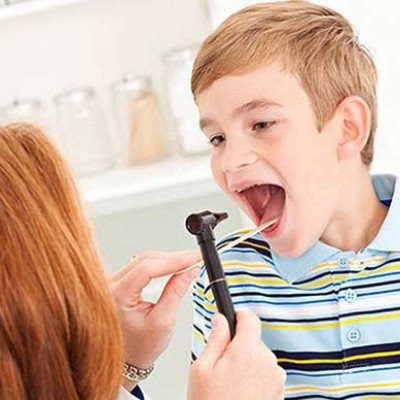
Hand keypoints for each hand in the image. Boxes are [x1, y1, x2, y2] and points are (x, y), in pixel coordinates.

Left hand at [108, 250, 199, 388]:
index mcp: (117, 296)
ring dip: (168, 259)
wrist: (127, 358)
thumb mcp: (163, 322)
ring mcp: (112, 281)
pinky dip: (159, 264)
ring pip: (144, 259)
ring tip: (188, 262)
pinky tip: (173, 265)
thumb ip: (176, 292)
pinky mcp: (119, 281)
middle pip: (146, 260)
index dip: (174, 260)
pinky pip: (140, 265)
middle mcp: (109, 285)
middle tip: (195, 258)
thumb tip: (190, 269)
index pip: (148, 268)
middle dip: (174, 258)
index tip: (193, 257)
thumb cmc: (139, 347)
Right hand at [188, 311, 285, 399]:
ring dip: (248, 362)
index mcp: (246, 353)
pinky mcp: (279, 391)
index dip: (239, 315)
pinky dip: (255, 377)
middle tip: (222, 365)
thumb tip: (220, 320)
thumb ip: (215, 338)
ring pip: (260, 357)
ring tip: (231, 384)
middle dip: (239, 345)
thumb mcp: (202, 369)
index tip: (232, 318)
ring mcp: (276, 378)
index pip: (250, 319)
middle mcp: (267, 362)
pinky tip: (241, 392)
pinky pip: (267, 373)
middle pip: (254, 339)